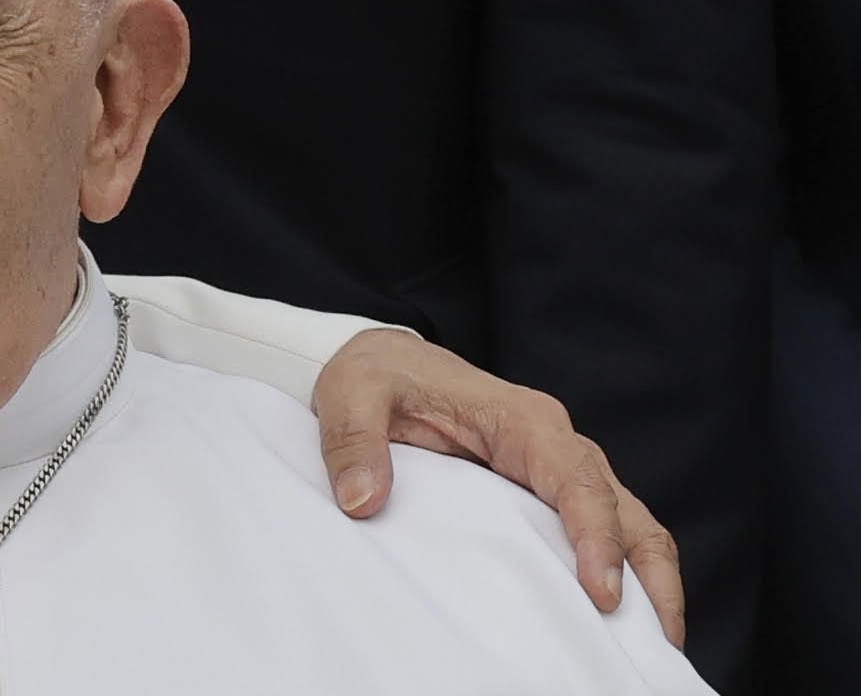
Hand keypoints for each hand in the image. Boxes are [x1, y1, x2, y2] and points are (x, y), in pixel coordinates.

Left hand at [310, 328, 682, 646]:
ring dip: (649, 581)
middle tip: (656, 642)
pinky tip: (620, 622)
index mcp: (520, 419)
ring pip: (629, 523)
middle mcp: (554, 443)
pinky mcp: (548, 491)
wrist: (385, 362)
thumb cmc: (377, 375)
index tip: (601, 593)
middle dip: (649, 574)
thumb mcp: (351, 394)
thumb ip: (353, 442)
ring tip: (655, 647)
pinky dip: (624, 573)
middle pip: (625, 509)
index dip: (597, 536)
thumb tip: (362, 501)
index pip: (577, 479)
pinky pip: (602, 531)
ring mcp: (558, 469)